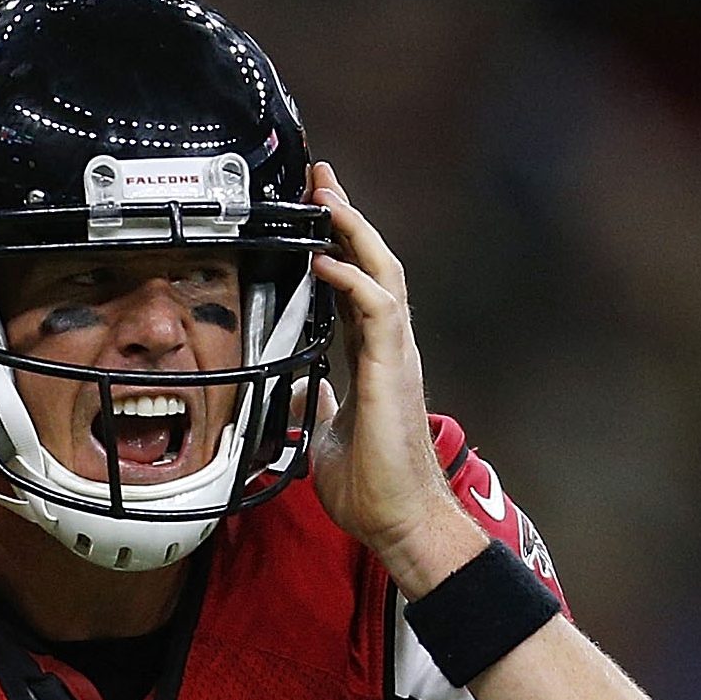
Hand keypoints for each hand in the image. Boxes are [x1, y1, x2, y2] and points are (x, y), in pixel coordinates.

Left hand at [306, 164, 480, 587]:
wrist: (399, 521)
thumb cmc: (373, 488)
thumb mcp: (327, 435)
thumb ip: (319, 405)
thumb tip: (301, 393)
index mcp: (373, 358)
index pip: (356, 285)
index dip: (336, 245)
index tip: (316, 211)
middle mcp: (390, 347)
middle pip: (373, 263)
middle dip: (347, 217)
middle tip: (321, 178)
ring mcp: (396, 355)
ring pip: (383, 273)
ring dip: (354, 231)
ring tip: (327, 196)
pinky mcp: (393, 370)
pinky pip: (378, 309)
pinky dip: (352, 278)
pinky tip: (326, 257)